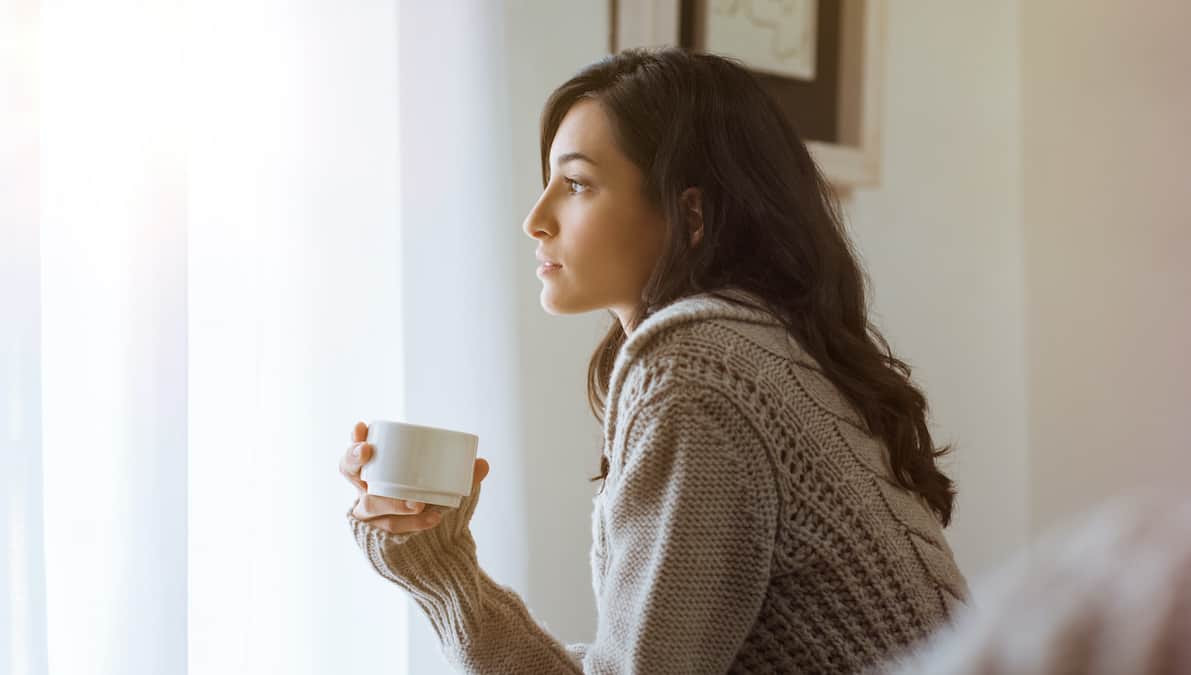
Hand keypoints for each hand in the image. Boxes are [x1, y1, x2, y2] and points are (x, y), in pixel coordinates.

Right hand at [340, 420, 489, 534]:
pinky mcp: (377, 537)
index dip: (354, 439)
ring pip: (371, 504)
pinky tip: (431, 518)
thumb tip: (482, 463)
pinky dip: (412, 524)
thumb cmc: (433, 507)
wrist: (434, 551)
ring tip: (419, 503)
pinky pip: (389, 529)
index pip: (356, 454)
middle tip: (368, 451)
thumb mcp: (446, 489)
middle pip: (350, 473)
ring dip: (394, 501)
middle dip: (354, 459)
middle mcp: (366, 492)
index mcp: (377, 473)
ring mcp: (369, 517)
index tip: (361, 426)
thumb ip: (463, 477)